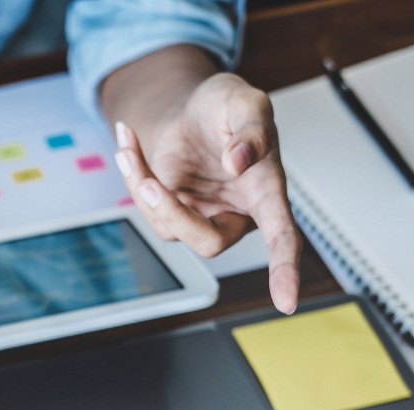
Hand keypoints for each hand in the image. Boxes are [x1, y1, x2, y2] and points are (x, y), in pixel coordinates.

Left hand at [113, 73, 300, 313]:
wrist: (194, 105)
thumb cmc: (228, 109)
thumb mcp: (246, 102)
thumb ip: (252, 130)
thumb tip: (239, 162)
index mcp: (266, 192)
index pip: (282, 238)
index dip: (285, 270)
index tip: (286, 303)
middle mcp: (235, 212)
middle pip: (210, 243)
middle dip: (174, 216)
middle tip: (150, 184)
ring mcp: (201, 215)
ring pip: (169, 227)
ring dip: (141, 187)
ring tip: (128, 146)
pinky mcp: (171, 209)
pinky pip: (147, 207)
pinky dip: (131, 176)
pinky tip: (127, 144)